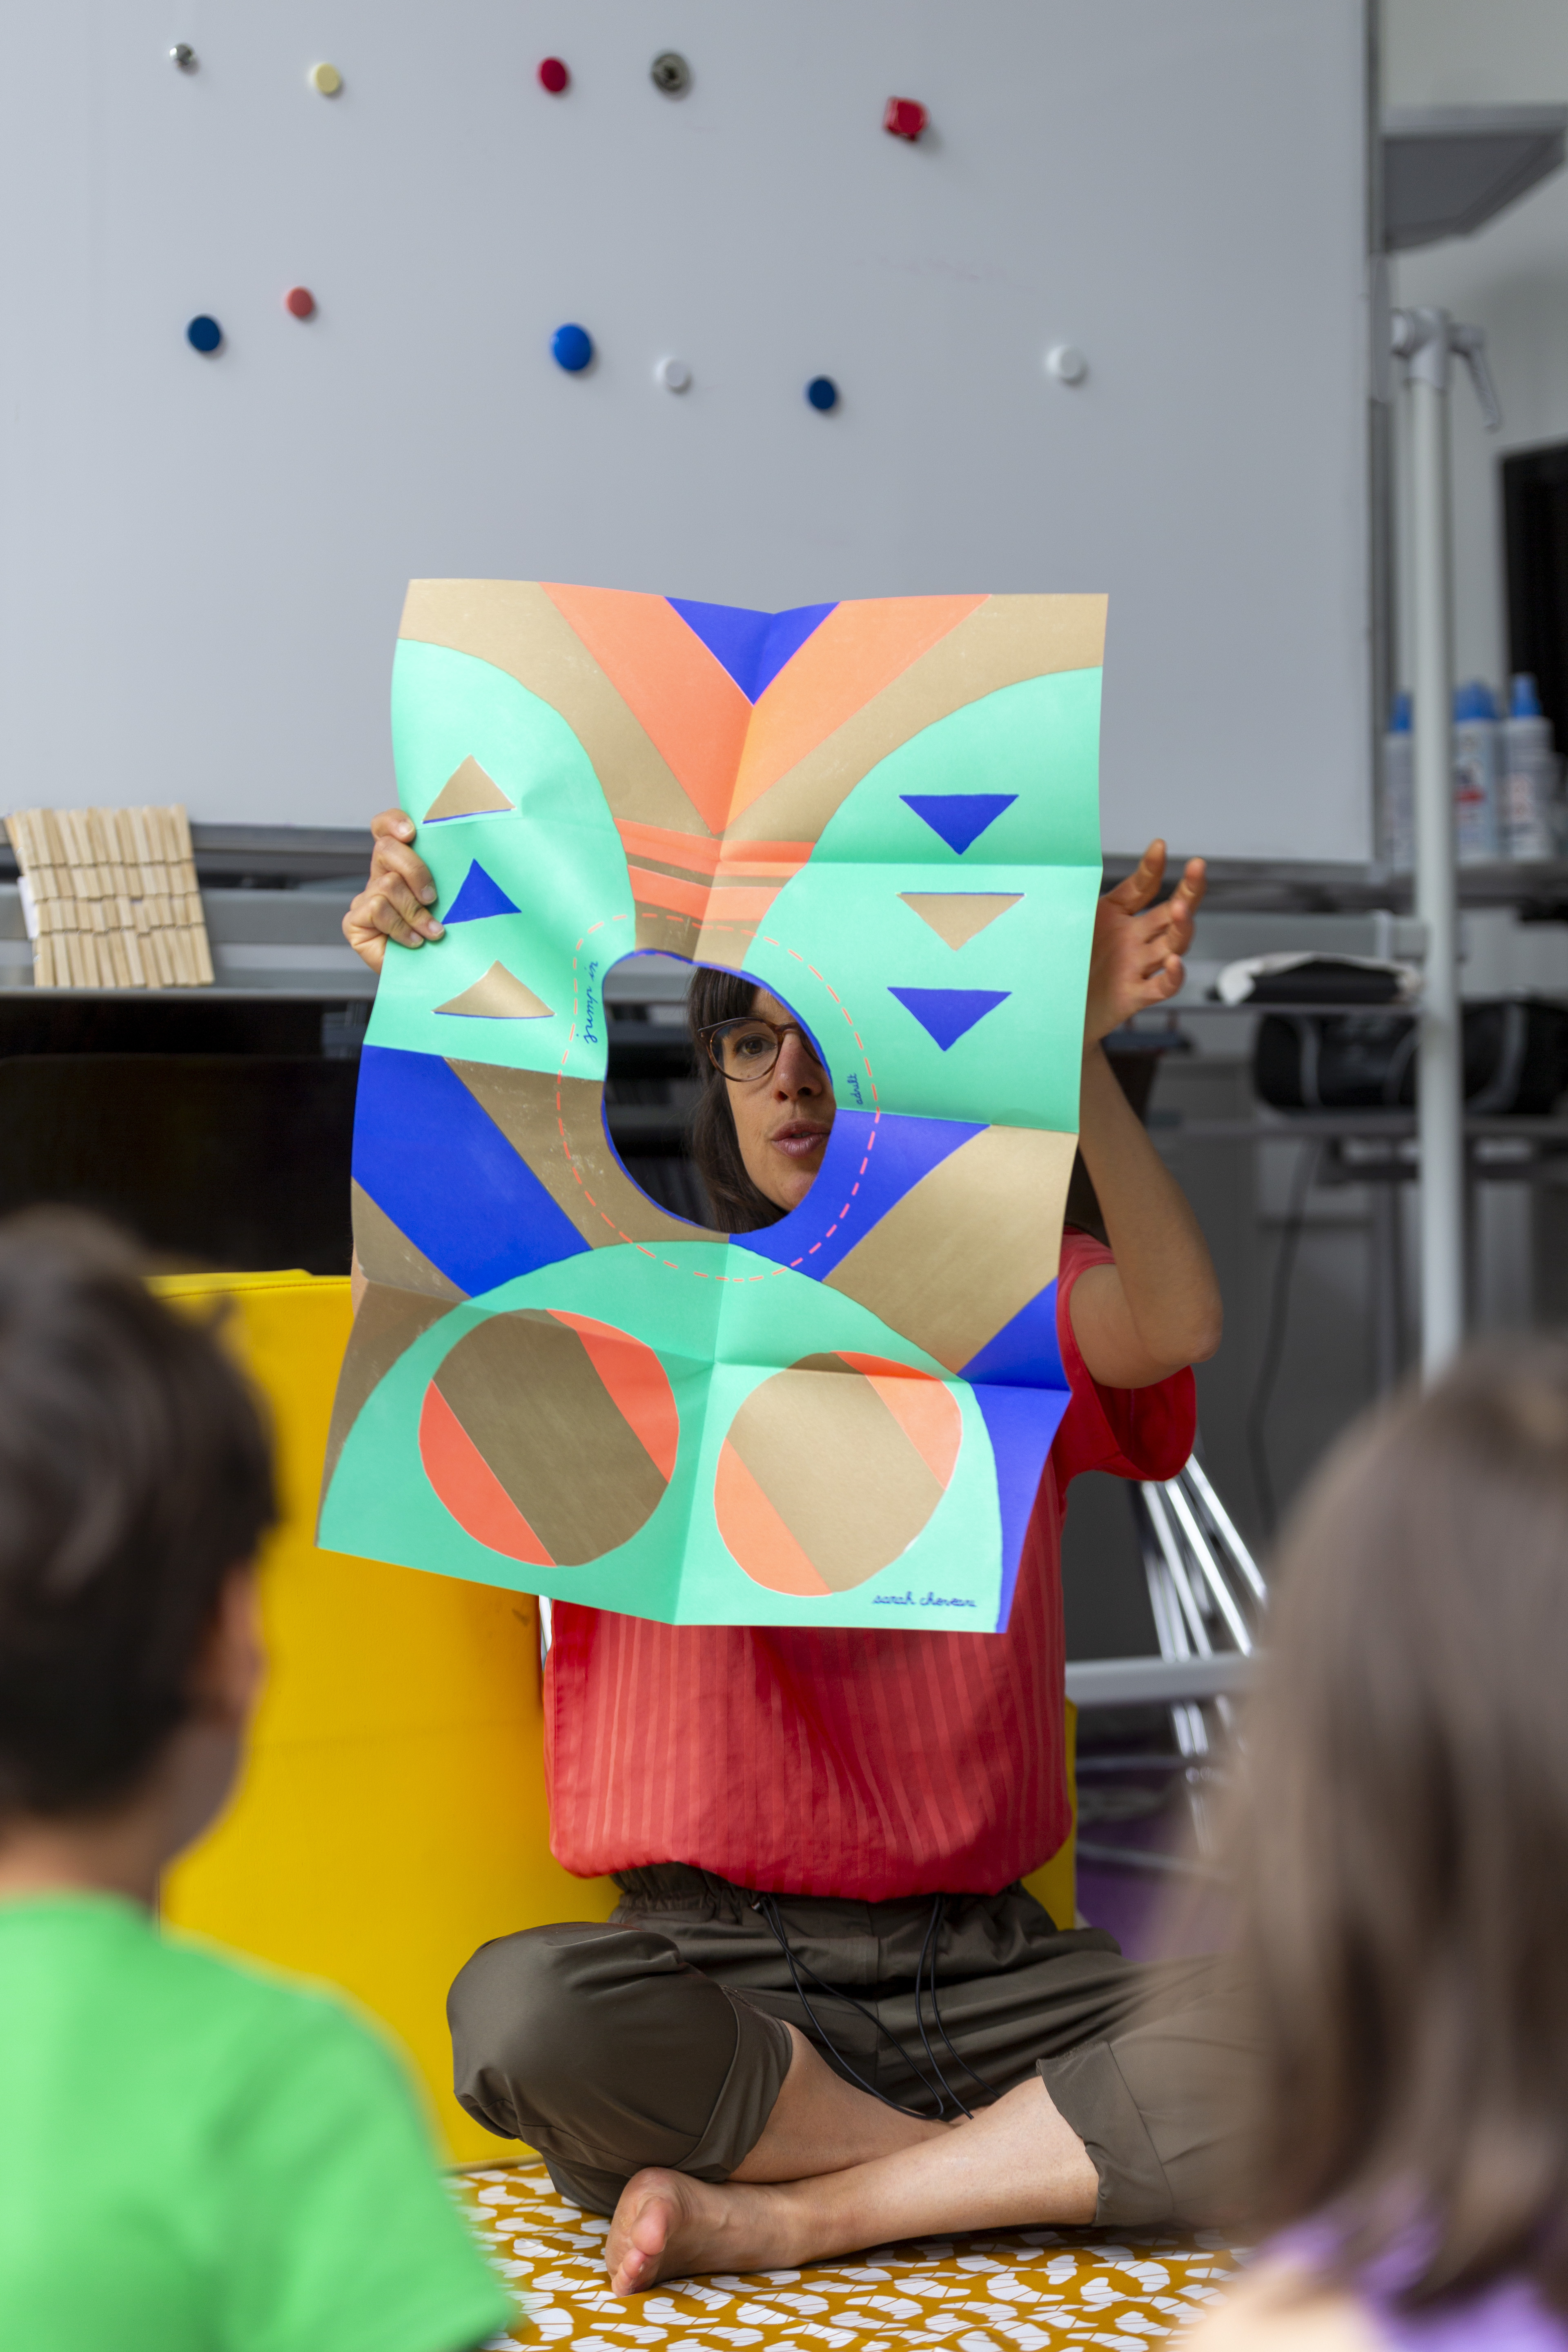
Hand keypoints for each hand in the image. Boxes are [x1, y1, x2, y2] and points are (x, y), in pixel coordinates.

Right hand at [342, 809, 443, 974]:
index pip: (386, 828)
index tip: (411, 832)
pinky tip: (414, 941)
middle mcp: (380, 876)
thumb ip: (450, 877)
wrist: (434, 977)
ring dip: (414, 911)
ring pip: (386, 884)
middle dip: (415, 871)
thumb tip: (476, 855)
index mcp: (401, 864)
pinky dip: (401, 927)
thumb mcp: (453, 902)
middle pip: (387, 850)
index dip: (393, 822)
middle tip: (433, 897)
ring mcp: (365, 899)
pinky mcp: (354, 922)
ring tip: (431, 931)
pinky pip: (377, 909)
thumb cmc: (446, 937)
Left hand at [1083, 840, 1205, 1047]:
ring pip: (1173, 944)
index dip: (1152, 868)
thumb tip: (1089, 858)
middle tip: (1197, 868)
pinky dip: (1173, 976)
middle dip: (1189, 890)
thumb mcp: (1076, 922)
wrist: (1053, 1011)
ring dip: (1182, 926)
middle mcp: (1135, 940)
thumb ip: (1089, 895)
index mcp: (1119, 918)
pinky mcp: (1134, 996)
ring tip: (1180, 908)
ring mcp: (1137, 967)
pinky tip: (1174, 962)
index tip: (1159, 846)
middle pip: (1171, 913)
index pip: (1144, 887)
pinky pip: (1162, 987)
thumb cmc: (1066, 963)